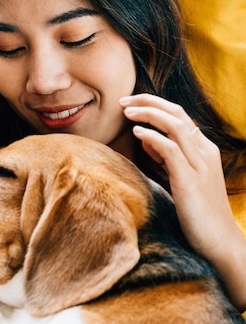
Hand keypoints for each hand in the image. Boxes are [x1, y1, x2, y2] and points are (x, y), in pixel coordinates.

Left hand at [120, 93, 245, 309]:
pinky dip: (153, 138)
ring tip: (126, 112)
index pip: (179, 114)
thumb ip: (165, 156)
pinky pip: (171, 150)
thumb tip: (145, 137)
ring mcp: (199, 165)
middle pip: (177, 113)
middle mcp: (204, 152)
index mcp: (203, 149)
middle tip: (123, 101)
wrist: (219, 241)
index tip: (129, 103)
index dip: (153, 104)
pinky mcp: (191, 181)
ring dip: (148, 114)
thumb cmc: (196, 211)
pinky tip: (137, 133)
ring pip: (175, 126)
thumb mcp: (180, 176)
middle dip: (148, 102)